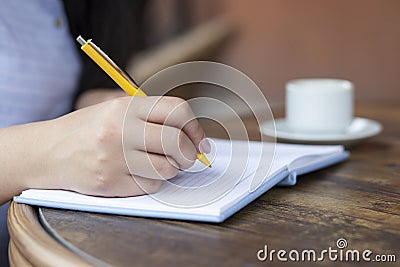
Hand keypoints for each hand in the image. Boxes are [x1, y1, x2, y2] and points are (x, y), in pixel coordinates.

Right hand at [37, 96, 209, 196]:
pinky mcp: (110, 183)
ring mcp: (114, 158)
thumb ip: (153, 118)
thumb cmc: (90, 130)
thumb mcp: (117, 110)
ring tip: (158, 164)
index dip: (195, 127)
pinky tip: (138, 174)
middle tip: (187, 157)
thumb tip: (194, 139)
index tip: (200, 142)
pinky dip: (151, 182)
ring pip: (167, 169)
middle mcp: (120, 130)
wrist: (48, 152)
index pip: (177, 110)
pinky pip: (149, 186)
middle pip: (176, 142)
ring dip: (170, 169)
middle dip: (190, 154)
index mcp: (126, 106)